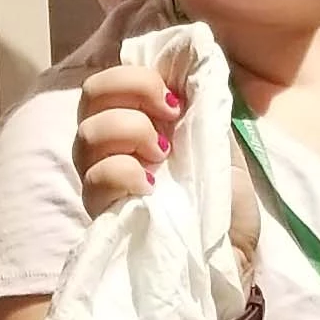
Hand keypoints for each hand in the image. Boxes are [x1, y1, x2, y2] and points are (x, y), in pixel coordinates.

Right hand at [75, 56, 261, 279]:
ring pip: (86, 134)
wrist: (233, 257)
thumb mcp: (221, 143)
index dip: (137, 75)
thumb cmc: (226, 205)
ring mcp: (102, 180)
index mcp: (138, 124)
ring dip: (129, 131)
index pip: (110, 80)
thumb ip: (200, 106)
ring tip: (163, 157)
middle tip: (169, 117)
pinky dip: (124, 172)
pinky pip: (94, 179)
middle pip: (90, 96)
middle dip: (131, 92)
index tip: (175, 97)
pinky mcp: (103, 214)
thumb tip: (187, 63)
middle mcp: (112, 148)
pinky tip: (150, 186)